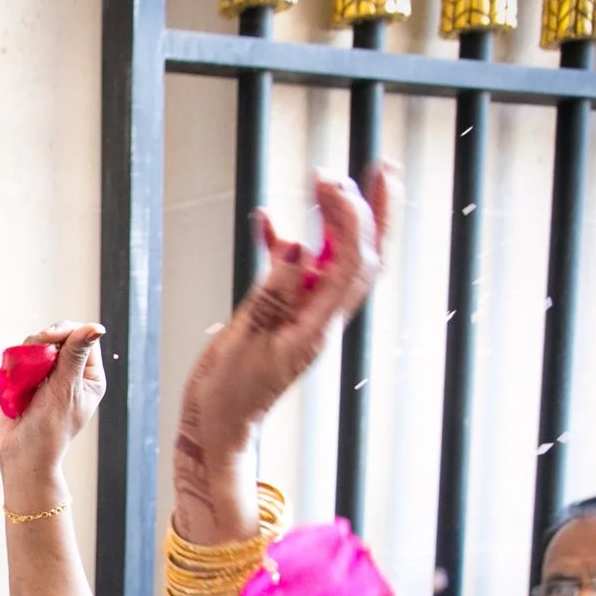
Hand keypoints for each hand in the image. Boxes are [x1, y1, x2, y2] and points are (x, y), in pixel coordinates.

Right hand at [0, 322, 105, 489]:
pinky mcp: (26, 378)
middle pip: (59, 337)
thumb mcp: (66, 388)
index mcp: (88, 375)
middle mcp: (70, 371)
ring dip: (27, 354)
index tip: (47, 340)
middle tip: (32, 354)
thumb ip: (75, 355)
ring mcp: (47, 374)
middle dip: (43, 342)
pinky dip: (16, 364)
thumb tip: (96, 327)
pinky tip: (15, 379)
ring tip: (23, 375)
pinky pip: (20, 358)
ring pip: (36, 345)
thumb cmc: (49, 428)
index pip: (82, 337)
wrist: (21, 453)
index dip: (65, 333)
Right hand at [177, 166, 395, 462]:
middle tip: (376, 169)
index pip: (347, 264)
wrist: (218, 426)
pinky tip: (267, 223)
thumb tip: (294, 248)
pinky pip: (296, 274)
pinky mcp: (286, 316)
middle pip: (362, 257)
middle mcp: (321, 319)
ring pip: (336, 260)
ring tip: (330, 182)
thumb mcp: (245, 343)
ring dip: (339, 220)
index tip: (332, 185)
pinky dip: (285, 244)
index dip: (349, 219)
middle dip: (372, 211)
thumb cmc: (228, 396)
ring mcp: (306, 317)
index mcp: (315, 328)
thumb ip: (270, 295)